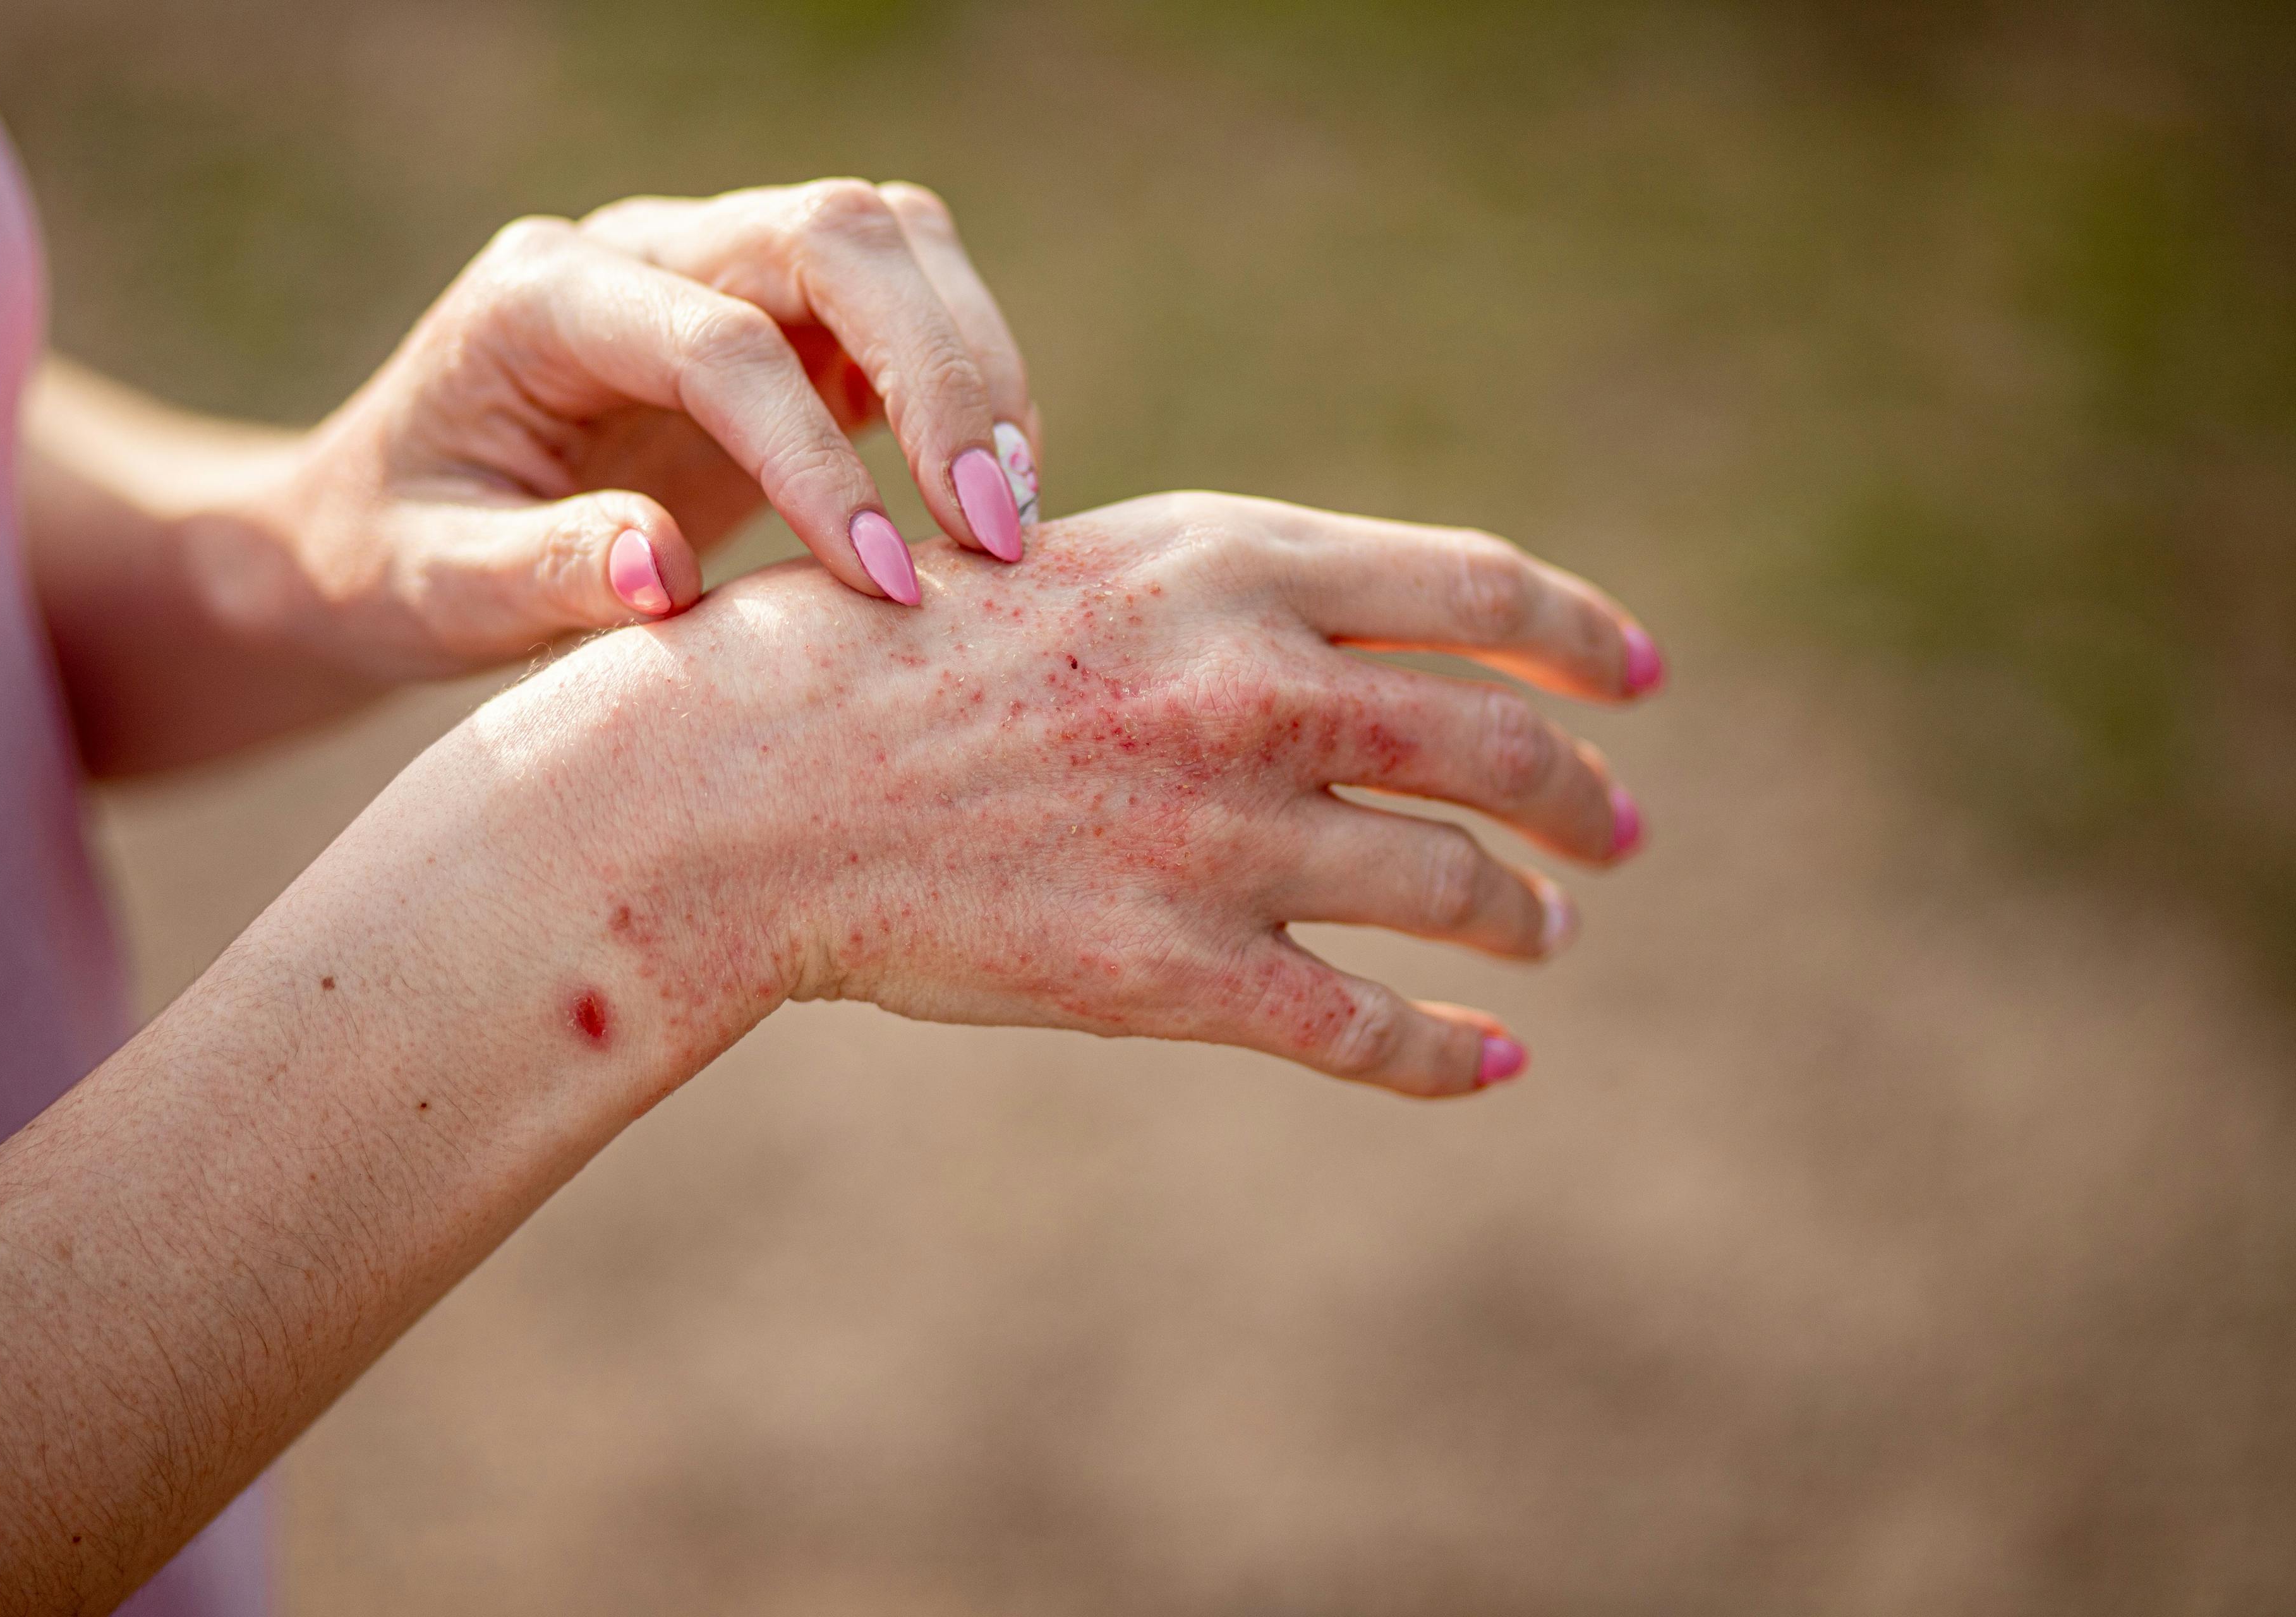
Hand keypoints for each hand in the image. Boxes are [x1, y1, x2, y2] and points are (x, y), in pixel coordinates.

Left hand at [215, 179, 1042, 678]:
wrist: (382, 524)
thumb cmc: (395, 561)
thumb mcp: (432, 590)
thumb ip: (539, 574)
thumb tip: (663, 572)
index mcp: (540, 296)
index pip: (720, 342)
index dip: (817, 458)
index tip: (887, 583)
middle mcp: (638, 249)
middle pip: (836, 238)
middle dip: (941, 374)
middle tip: (995, 532)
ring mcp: (716, 266)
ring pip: (894, 244)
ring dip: (975, 367)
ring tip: (1007, 520)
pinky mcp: (780, 316)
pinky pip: (907, 305)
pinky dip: (968, 386)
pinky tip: (981, 502)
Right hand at [501, 492, 1666, 1097]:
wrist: (750, 782)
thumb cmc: (889, 657)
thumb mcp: (1076, 568)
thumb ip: (1225, 594)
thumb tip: (1357, 644)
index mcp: (1230, 564)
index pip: (1478, 589)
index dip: (1578, 636)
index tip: (1633, 678)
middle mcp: (1251, 689)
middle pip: (1492, 747)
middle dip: (1581, 794)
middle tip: (1620, 827)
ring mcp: (1221, 836)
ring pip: (1451, 889)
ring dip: (1526, 916)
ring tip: (1548, 929)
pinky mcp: (1174, 973)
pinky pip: (1366, 1029)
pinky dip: (1449, 1052)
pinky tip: (1494, 1062)